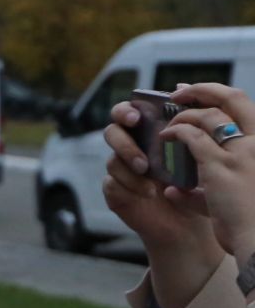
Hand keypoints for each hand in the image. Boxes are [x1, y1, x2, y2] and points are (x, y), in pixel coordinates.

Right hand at [103, 101, 215, 247]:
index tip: (137, 118)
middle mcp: (131, 148)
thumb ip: (186, 118)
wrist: (189, 221)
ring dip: (130, 167)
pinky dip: (129, 187)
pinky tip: (148, 193)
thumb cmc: (195, 183)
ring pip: (112, 160)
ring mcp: (121, 170)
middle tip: (141, 156)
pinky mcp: (116, 191)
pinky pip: (111, 183)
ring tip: (150, 177)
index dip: (126, 111)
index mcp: (147, 133)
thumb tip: (178, 86)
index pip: (127, 112)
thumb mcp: (197, 147)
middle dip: (123, 141)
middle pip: (111, 132)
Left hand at [163, 84, 254, 258]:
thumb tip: (173, 190)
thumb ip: (210, 188)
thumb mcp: (238, 197)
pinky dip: (176, 132)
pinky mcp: (220, 165)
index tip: (200, 92)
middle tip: (179, 92)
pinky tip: (165, 137)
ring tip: (167, 122)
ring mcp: (242, 152)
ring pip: (208, 115)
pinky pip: (192, 136)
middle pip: (234, 98)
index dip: (222, 95)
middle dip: (204, 89)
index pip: (248, 108)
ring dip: (184, 114)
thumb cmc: (250, 225)